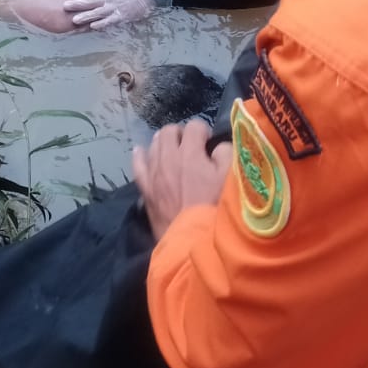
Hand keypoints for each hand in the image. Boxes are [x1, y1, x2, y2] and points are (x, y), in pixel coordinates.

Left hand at [61, 0, 157, 29]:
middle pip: (89, 1)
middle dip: (77, 4)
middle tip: (64, 6)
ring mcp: (113, 8)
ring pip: (97, 13)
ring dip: (86, 16)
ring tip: (75, 20)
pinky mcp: (120, 16)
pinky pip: (109, 21)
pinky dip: (101, 24)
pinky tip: (92, 27)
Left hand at [132, 119, 233, 238]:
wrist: (193, 242)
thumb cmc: (216, 209)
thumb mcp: (230, 178)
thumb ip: (225, 154)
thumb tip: (216, 147)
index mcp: (190, 152)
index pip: (195, 126)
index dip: (204, 131)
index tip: (209, 142)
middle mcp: (168, 157)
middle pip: (170, 131)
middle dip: (181, 133)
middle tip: (191, 146)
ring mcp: (154, 173)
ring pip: (153, 145)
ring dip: (164, 143)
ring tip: (173, 151)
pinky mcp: (146, 189)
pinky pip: (137, 165)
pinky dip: (140, 156)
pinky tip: (141, 151)